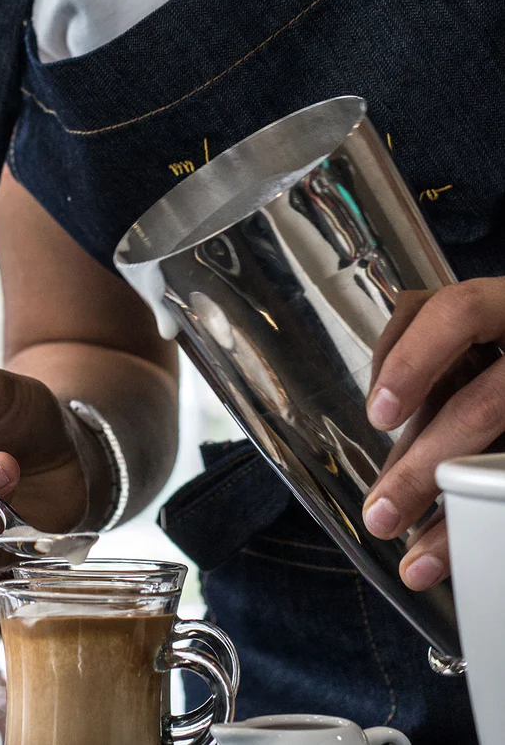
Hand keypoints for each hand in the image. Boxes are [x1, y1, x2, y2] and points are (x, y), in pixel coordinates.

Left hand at [362, 279, 504, 590]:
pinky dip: (493, 515)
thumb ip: (429, 385)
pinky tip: (464, 548)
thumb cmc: (500, 354)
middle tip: (381, 516)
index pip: (457, 311)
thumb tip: (387, 467)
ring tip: (418, 559)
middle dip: (425, 468)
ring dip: (459, 512)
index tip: (378, 417)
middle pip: (484, 403)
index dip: (412, 360)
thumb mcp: (467, 353)